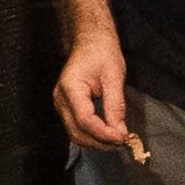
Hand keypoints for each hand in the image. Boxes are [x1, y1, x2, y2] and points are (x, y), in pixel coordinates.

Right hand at [52, 31, 132, 152]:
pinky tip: (108, 134)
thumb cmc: (102, 53)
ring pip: (75, 133)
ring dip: (96, 141)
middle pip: (77, 131)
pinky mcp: (67, 107)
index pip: (84, 120)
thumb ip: (116, 105)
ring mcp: (61, 104)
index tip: (122, 138)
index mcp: (70, 88)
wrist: (91, 41)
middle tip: (123, 143)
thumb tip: (120, 131)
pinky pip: (77, 127)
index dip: (104, 133)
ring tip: (118, 141)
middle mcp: (60, 98)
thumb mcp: (114, 77)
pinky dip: (92, 134)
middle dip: (100, 142)